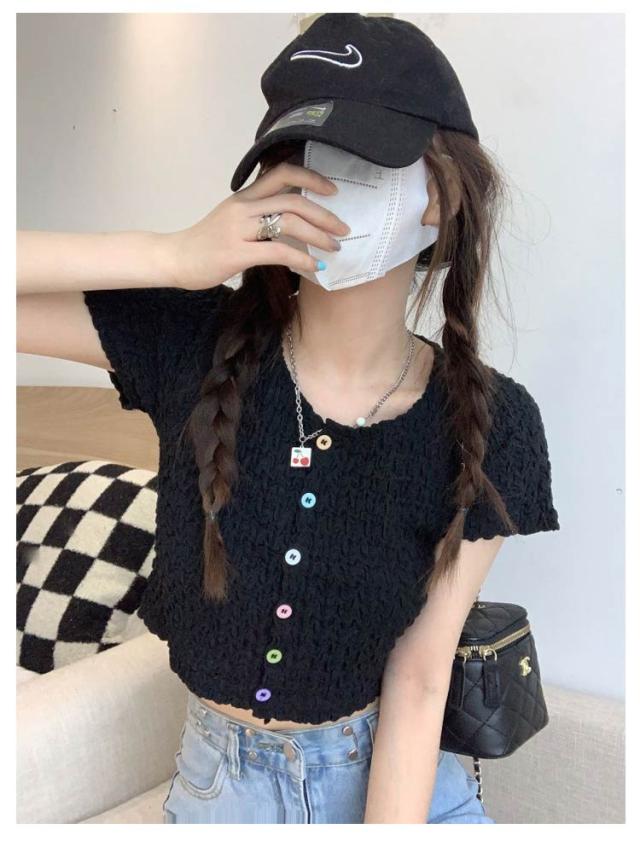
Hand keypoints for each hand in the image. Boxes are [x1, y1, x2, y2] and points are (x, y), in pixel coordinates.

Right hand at [165, 162, 351, 289]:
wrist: (173, 259)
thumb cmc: (205, 244)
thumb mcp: (232, 220)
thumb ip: (258, 216)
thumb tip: (292, 222)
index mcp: (244, 197)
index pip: (282, 173)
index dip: (312, 178)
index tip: (333, 191)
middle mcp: (243, 207)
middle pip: (293, 200)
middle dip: (325, 214)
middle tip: (344, 229)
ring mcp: (239, 229)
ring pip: (289, 222)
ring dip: (319, 235)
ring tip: (334, 248)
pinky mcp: (237, 253)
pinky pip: (278, 252)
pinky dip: (302, 259)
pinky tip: (315, 267)